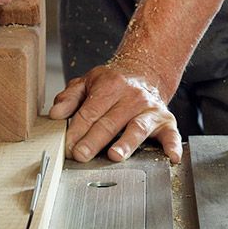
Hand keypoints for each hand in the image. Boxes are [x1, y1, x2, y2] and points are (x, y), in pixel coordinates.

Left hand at [49, 64, 181, 164]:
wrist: (145, 72)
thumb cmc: (113, 83)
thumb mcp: (88, 82)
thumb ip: (70, 97)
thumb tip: (55, 113)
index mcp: (110, 86)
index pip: (90, 112)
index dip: (76, 130)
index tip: (67, 146)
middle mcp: (131, 97)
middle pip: (109, 122)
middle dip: (93, 140)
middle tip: (80, 155)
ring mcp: (149, 109)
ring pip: (137, 127)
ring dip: (126, 143)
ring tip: (115, 155)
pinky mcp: (165, 120)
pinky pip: (170, 134)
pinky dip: (172, 145)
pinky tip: (171, 156)